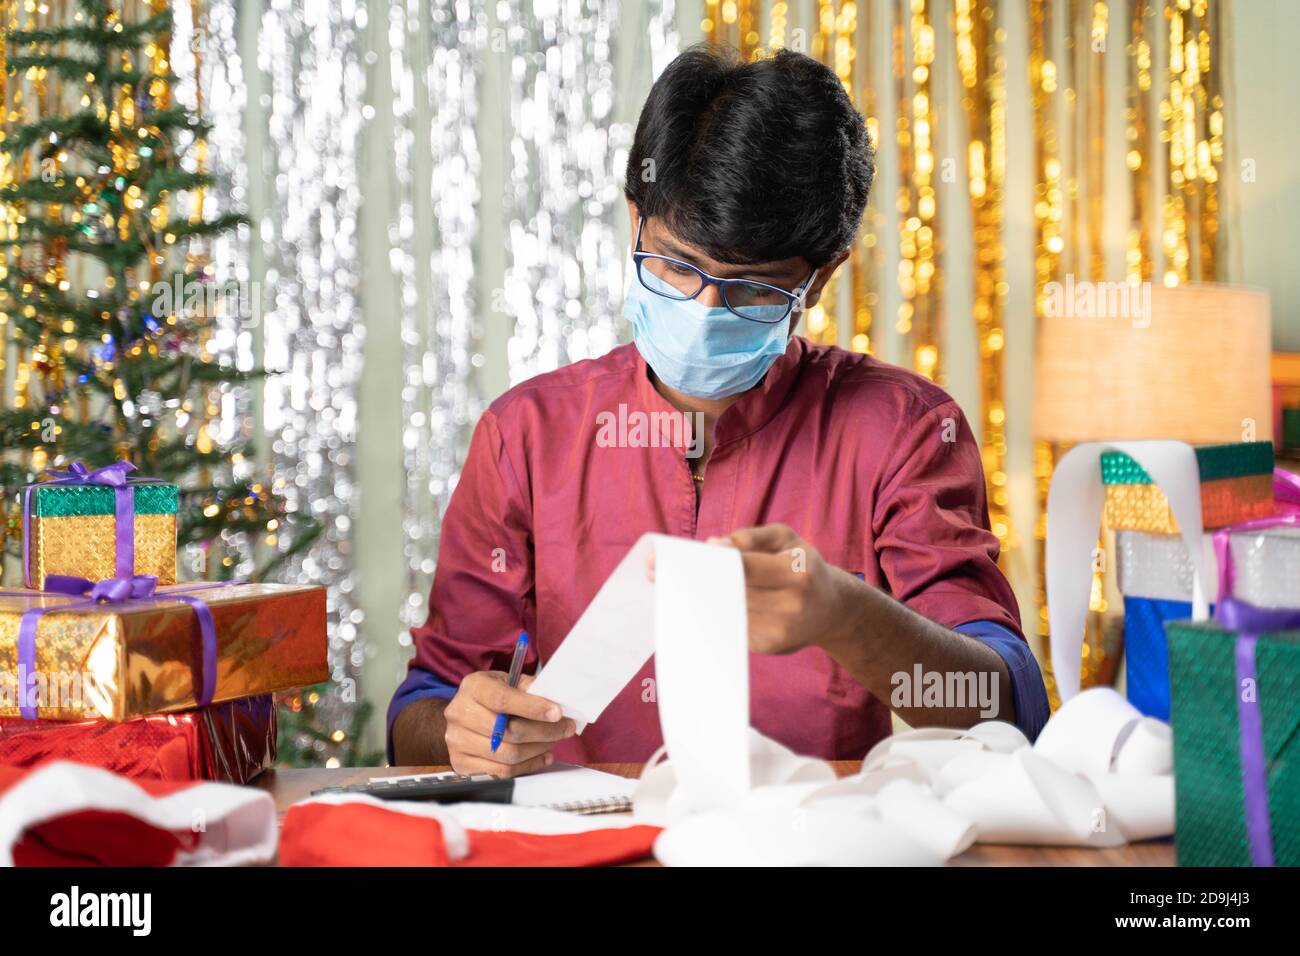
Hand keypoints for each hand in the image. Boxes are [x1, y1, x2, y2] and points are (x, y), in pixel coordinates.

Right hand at [443, 670, 576, 776]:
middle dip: (544, 731)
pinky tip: (541, 756)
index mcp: (473, 688)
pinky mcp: (461, 764)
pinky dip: (528, 766)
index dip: (533, 708)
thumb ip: (529, 688)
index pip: (503, 700)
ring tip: (551, 742)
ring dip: (538, 749)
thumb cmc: (490, 697)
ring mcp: (458, 742)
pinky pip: (502, 773)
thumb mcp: (507, 682)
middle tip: (566, 728)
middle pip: (508, 731)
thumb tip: (556, 700)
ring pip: (508, 755)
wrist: (462, 716)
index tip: (557, 712)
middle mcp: (460, 714)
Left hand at [710, 523, 859, 655]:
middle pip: (735, 589)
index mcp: (798, 574)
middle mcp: (791, 606)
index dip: (722, 560)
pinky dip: (732, 612)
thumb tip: (717, 545)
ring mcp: (780, 631)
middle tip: (706, 568)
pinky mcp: (767, 646)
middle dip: (718, 577)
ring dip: (723, 595)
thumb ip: (752, 536)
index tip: (708, 554)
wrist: (831, 609)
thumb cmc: (803, 566)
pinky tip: (741, 603)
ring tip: (727, 583)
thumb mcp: (786, 540)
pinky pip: (736, 624)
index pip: (746, 567)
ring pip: (732, 608)